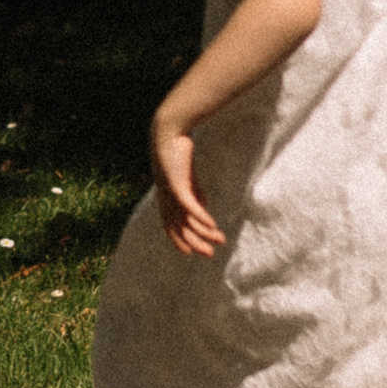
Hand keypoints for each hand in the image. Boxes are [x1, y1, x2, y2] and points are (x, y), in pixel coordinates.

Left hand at [151, 104, 223, 258]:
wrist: (168, 133)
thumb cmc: (178, 153)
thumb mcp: (188, 178)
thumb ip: (194, 192)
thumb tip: (204, 206)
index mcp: (166, 198)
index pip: (171, 226)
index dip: (180, 241)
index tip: (192, 253)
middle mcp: (166, 199)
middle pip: (180, 228)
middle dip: (195, 242)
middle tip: (210, 254)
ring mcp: (171, 193)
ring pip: (187, 220)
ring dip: (204, 232)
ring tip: (220, 241)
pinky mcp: (178, 184)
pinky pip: (190, 205)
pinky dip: (201, 216)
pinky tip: (213, 225)